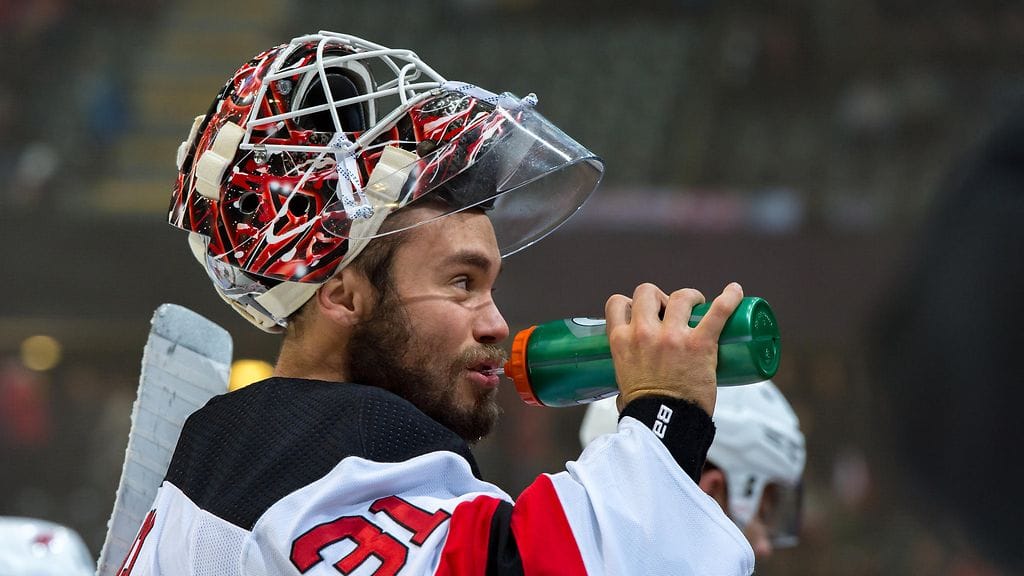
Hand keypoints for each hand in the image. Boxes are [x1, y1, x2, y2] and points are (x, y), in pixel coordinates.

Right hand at [605, 282, 743, 414]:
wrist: (663, 427)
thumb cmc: (645, 413)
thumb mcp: (622, 384)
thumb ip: (626, 378)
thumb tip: (629, 393)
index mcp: (621, 341)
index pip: (618, 303)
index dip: (632, 303)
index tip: (644, 312)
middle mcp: (644, 333)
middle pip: (648, 292)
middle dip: (660, 297)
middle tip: (671, 310)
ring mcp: (673, 337)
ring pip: (681, 296)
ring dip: (690, 297)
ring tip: (698, 305)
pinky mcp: (700, 344)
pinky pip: (719, 311)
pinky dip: (729, 298)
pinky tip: (735, 291)